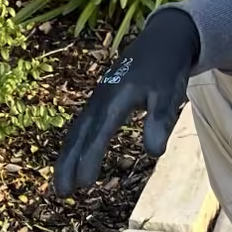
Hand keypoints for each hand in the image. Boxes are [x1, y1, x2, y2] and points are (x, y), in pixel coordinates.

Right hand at [52, 7, 199, 194]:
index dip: (90, 158)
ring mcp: (98, 99)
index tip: (85, 183)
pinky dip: (74, 145)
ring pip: (77, 131)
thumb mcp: (169, 94)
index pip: (99, 134)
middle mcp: (101, 99)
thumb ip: (160, 121)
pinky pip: (81, 126)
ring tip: (62, 185)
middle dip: (68, 163)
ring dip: (67, 157)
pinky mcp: (100, 100)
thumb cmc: (167, 70)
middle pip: (79, 134)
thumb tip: (153, 153)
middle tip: (63, 191)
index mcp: (117, 99)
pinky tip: (72, 159)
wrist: (163, 41)